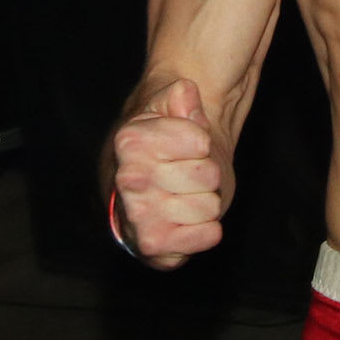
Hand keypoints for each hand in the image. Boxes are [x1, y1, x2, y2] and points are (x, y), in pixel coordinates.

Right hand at [112, 78, 226, 269]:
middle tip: (186, 173)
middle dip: (206, 172)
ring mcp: (138, 217)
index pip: (201, 141)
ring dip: (205, 201)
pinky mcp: (154, 248)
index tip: (185, 144)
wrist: (154, 187)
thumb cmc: (167, 143)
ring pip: (210, 207)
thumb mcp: (172, 108)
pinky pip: (207, 236)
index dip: (201, 141)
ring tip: (184, 195)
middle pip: (208, 175)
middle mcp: (129, 180)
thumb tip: (185, 91)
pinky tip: (187, 221)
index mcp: (130, 141)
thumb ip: (181, 94)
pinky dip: (206, 230)